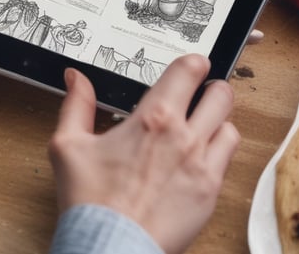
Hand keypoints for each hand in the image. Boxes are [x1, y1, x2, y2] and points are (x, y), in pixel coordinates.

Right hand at [48, 54, 239, 253]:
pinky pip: (230, 156)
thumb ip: (76, 105)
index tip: (191, 65)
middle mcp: (184, 135)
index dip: (193, 62)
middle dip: (212, 87)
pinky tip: (200, 155)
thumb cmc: (90, 202)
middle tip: (200, 92)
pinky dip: (219, 149)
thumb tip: (76, 78)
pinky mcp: (210, 190)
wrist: (111, 247)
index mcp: (152, 118)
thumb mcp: (68, 145)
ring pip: (230, 123)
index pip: (188, 70)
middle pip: (221, 92)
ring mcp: (202, 164)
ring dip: (217, 119)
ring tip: (201, 124)